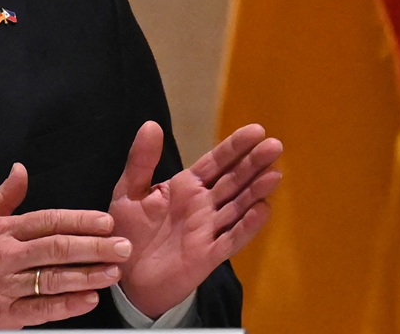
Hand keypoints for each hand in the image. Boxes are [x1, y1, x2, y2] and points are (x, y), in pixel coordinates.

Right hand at [0, 163, 131, 328]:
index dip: (79, 221)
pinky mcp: (4, 315)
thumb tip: (21, 169)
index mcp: (1, 231)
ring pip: (52, 279)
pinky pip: (41, 310)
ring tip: (113, 272)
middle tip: (122, 246)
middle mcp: (6, 257)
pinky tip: (88, 299)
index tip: (105, 222)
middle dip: (93, 247)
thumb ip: (4, 196)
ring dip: (86, 275)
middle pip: (56, 248)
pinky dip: (66, 305)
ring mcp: (6, 287)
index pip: (47, 221)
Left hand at [110, 122, 282, 317]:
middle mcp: (202, 205)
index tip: (256, 130)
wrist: (125, 275)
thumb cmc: (128, 232)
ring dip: (255, 191)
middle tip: (275, 145)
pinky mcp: (209, 255)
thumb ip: (141, 161)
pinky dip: (247, 226)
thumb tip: (151, 124)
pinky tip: (262, 210)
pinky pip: (231, 239)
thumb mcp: (129, 191)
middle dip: (253, 163)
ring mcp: (208, 230)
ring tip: (274, 174)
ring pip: (238, 206)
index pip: (216, 162)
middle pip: (233, 180)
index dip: (235, 147)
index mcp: (185, 187)